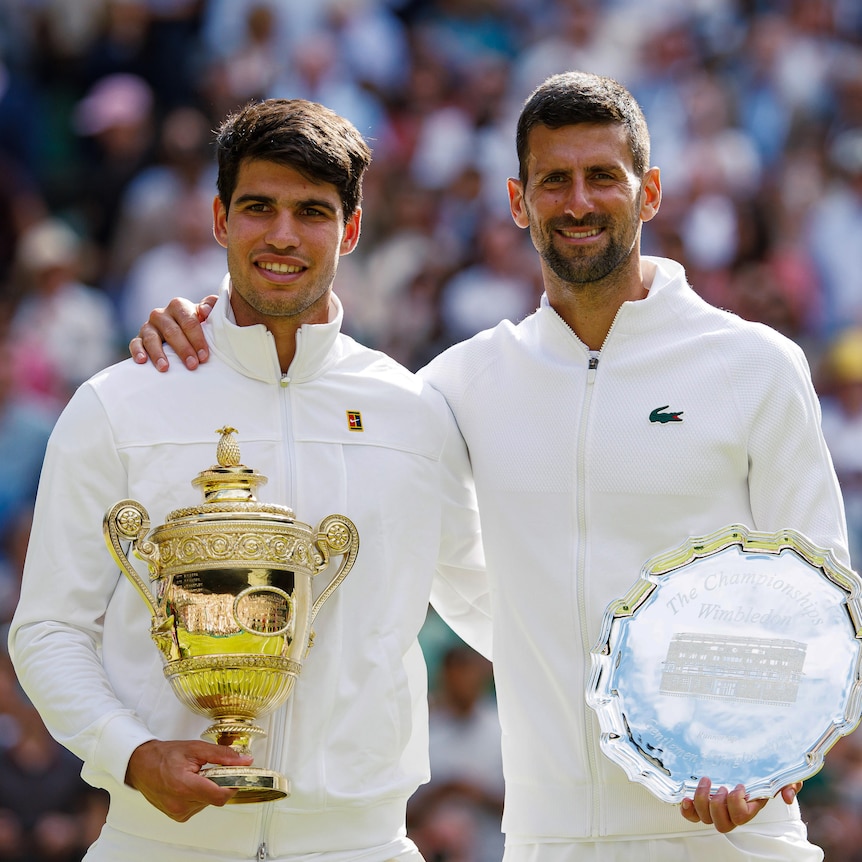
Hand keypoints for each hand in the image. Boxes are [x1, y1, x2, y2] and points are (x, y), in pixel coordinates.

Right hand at [125, 738, 252, 821]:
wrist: (142, 765)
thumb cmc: (165, 755)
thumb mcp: (196, 748)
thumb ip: (222, 755)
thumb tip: (244, 761)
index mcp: (184, 786)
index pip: (219, 796)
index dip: (232, 785)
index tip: (237, 775)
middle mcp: (180, 804)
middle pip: (215, 798)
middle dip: (219, 783)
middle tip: (210, 768)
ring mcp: (178, 812)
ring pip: (208, 802)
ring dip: (208, 788)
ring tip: (196, 775)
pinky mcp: (177, 816)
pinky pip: (198, 806)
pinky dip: (200, 795)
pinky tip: (190, 783)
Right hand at [130, 295, 216, 371]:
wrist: (182, 332)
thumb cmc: (199, 324)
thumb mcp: (207, 313)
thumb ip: (211, 305)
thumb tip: (205, 311)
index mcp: (179, 306)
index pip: (189, 321)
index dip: (197, 339)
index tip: (204, 356)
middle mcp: (161, 314)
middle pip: (172, 331)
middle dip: (183, 349)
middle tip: (192, 365)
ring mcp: (148, 326)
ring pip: (152, 338)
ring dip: (158, 354)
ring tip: (165, 368)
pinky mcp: (139, 338)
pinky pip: (135, 343)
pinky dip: (137, 351)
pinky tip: (142, 361)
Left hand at [679, 777, 800, 832]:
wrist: (747, 760)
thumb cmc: (762, 769)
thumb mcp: (779, 774)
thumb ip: (788, 784)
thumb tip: (787, 795)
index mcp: (749, 806)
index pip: (742, 817)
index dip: (737, 804)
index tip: (739, 785)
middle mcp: (732, 811)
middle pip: (721, 823)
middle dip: (718, 805)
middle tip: (721, 786)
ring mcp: (716, 807)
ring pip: (706, 818)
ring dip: (702, 801)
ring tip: (706, 781)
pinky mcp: (702, 802)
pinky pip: (692, 815)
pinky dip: (688, 809)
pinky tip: (686, 797)